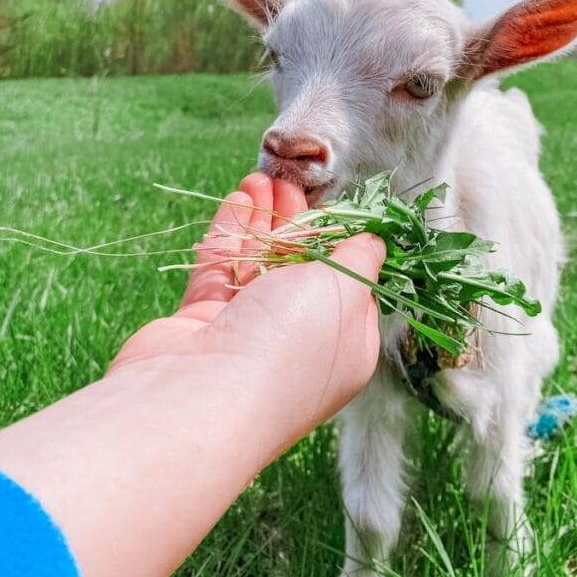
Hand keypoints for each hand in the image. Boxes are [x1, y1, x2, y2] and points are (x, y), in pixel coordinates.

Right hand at [109, 173, 385, 435]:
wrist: (201, 399)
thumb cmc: (290, 344)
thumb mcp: (346, 290)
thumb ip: (360, 258)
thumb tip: (375, 239)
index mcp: (345, 346)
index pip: (351, 287)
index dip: (345, 242)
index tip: (340, 204)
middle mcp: (298, 343)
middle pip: (301, 271)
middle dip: (298, 223)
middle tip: (292, 181)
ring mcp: (246, 335)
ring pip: (258, 266)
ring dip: (262, 219)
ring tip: (262, 177)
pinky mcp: (202, 325)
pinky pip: (220, 271)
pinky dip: (230, 233)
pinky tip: (238, 196)